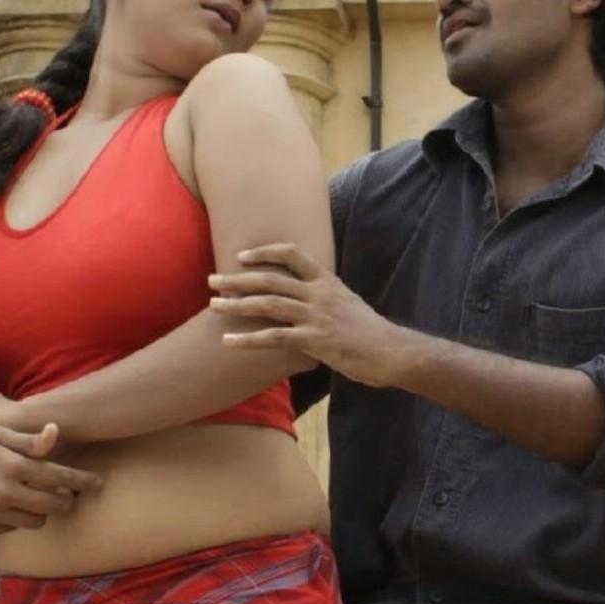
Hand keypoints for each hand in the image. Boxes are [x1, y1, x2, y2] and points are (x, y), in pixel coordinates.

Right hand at [0, 422, 102, 536]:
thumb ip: (28, 441)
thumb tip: (56, 433)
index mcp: (12, 464)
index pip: (59, 477)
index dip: (82, 481)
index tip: (98, 483)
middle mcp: (4, 491)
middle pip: (54, 505)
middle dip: (67, 501)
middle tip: (71, 495)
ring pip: (35, 521)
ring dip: (43, 512)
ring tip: (42, 499)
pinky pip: (12, 528)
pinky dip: (18, 518)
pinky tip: (14, 504)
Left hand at [208, 243, 400, 387]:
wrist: (392, 352)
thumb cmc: (371, 333)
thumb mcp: (348, 305)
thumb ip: (325, 299)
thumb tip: (306, 302)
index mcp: (327, 282)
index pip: (293, 254)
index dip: (265, 251)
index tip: (242, 256)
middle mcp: (319, 294)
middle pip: (271, 278)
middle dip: (238, 278)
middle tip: (213, 279)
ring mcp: (316, 315)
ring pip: (268, 303)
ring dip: (236, 304)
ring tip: (212, 305)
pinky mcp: (314, 340)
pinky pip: (274, 337)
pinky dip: (247, 339)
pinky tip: (227, 341)